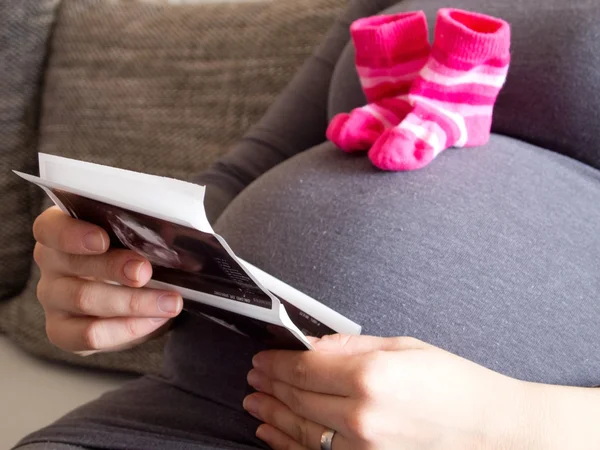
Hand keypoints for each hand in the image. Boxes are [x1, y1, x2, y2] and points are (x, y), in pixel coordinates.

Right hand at [33, 206, 182, 354]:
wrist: (132, 294)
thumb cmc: (132, 253)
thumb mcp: (135, 238)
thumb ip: (142, 233)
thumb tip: (169, 236)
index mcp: (60, 229)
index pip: (51, 228)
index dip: (73, 234)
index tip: (103, 240)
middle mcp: (51, 263)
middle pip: (73, 265)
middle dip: (115, 268)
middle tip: (145, 272)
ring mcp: (53, 298)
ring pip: (84, 300)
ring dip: (133, 302)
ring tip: (169, 302)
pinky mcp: (62, 331)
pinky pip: (90, 334)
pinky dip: (128, 328)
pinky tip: (155, 320)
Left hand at [243, 334, 529, 449]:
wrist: (493, 432)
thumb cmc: (457, 387)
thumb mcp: (406, 348)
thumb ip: (352, 346)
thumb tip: (315, 344)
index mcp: (372, 377)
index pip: (304, 366)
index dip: (276, 361)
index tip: (264, 357)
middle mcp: (362, 417)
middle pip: (297, 397)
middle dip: (269, 384)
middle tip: (254, 376)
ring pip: (299, 431)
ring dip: (271, 414)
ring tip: (254, 403)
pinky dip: (287, 445)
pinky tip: (273, 433)